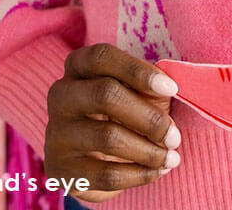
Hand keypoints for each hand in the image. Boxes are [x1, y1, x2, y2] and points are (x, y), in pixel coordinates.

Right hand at [44, 43, 181, 202]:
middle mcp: (61, 94)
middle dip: (149, 118)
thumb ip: (149, 86)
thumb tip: (168, 89)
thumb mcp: (136, 91)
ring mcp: (57, 133)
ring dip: (148, 151)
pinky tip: (156, 172)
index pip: (102, 57)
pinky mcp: (61, 169)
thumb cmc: (122, 111)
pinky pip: (105, 174)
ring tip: (171, 158)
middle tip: (175, 136)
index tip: (171, 89)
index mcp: (78, 66)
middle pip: (105, 94)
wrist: (94, 158)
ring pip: (107, 137)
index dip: (137, 70)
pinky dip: (139, 174)